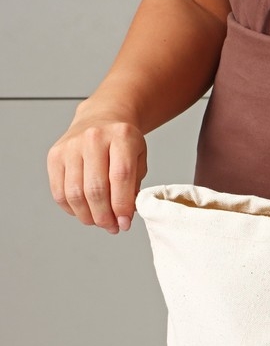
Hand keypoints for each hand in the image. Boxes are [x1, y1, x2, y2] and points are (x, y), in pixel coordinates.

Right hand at [47, 112, 146, 233]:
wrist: (101, 118)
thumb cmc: (123, 142)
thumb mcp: (139, 157)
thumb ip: (134, 185)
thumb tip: (124, 215)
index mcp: (121, 137)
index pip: (120, 177)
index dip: (122, 205)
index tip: (125, 223)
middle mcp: (93, 139)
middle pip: (95, 189)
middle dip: (105, 216)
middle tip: (112, 228)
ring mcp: (70, 147)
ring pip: (75, 193)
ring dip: (88, 216)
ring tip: (100, 222)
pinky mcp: (55, 156)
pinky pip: (59, 191)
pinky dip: (72, 209)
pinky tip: (84, 212)